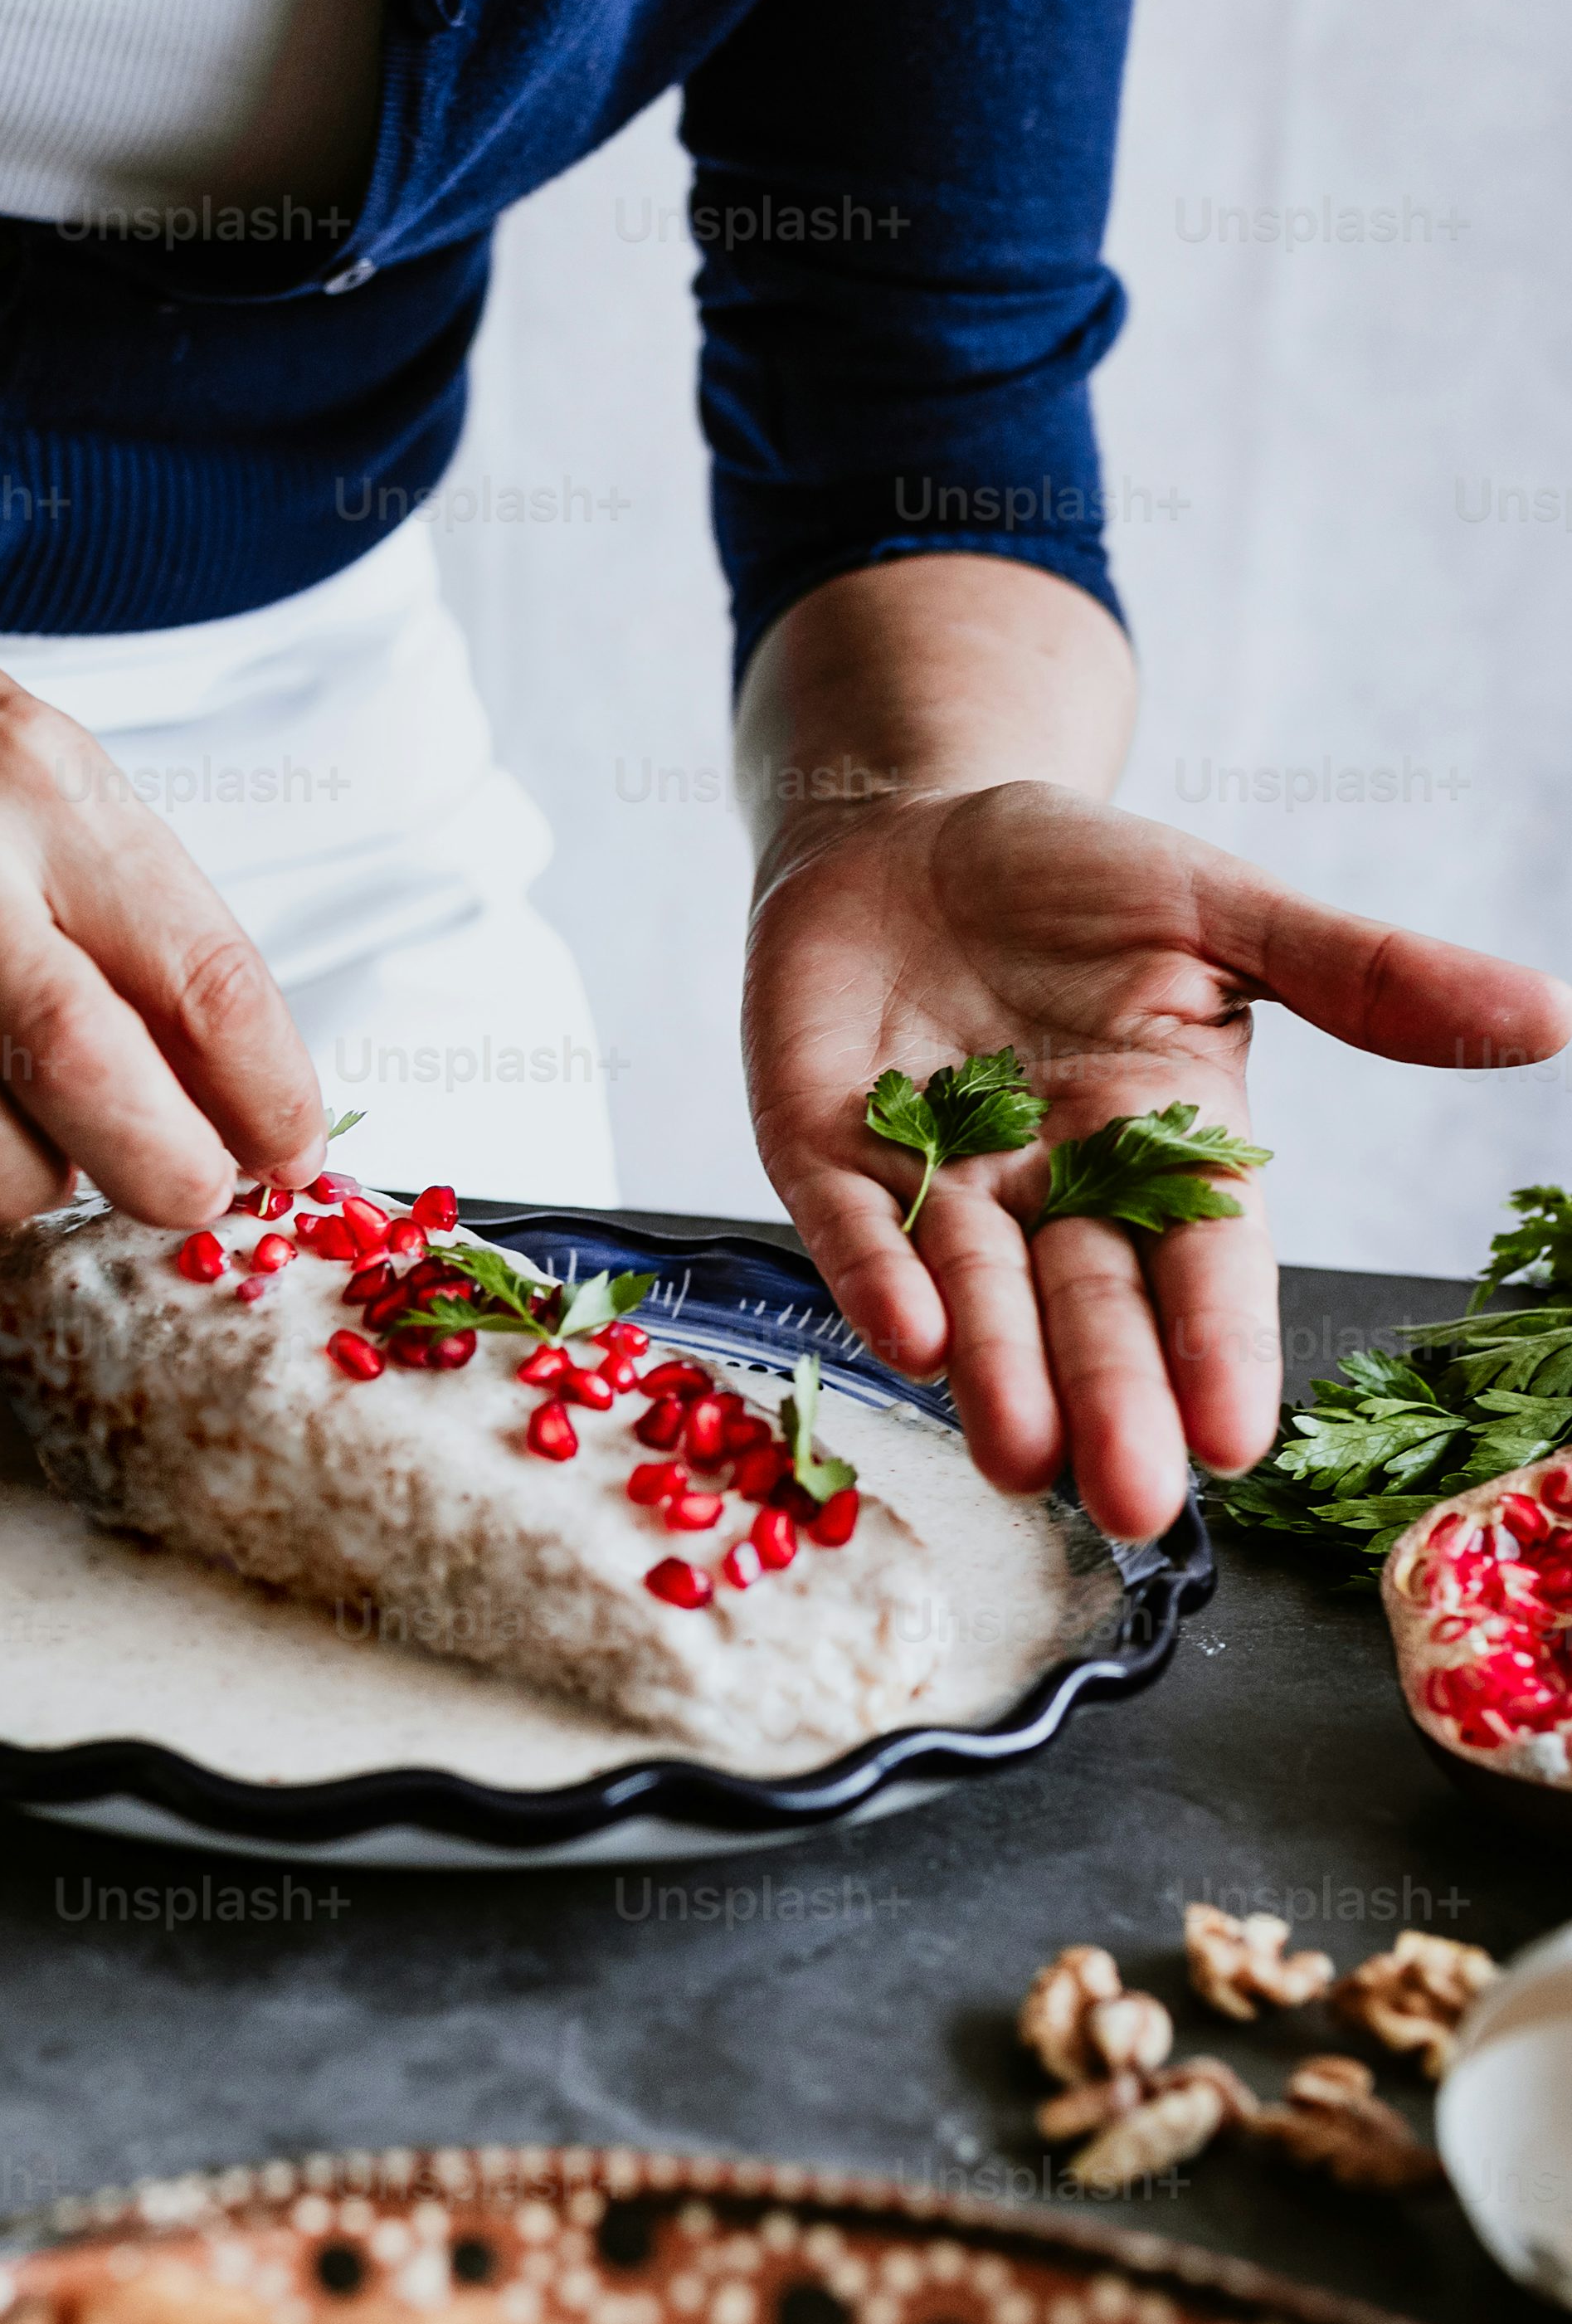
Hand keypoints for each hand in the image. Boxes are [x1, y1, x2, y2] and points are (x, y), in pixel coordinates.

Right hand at [0, 501, 324, 1224]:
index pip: (193, 965)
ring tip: (43, 1166)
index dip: (263, 1089)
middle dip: (157, 1166)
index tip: (288, 1153)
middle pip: (69, 1057)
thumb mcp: (36, 765)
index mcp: (32, 781)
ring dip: (17, 1180)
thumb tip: (224, 1085)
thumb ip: (125, 913)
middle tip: (184, 1198)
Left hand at [744, 779, 1571, 1540]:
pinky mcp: (823, 1150)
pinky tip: (909, 1336)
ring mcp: (936, 1177)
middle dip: (1110, 1402)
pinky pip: (851, 1226)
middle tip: (1131, 1499)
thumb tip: (1547, 1016)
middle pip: (1088, 1311)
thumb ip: (1363, 975)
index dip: (1220, 1348)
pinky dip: (876, 1276)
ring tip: (1023, 1456)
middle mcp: (1053, 1186)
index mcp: (1167, 1145)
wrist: (906, 824)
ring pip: (974, 1295)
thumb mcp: (1221, 911)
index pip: (1205, 1266)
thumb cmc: (1073, 877)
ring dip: (996, 1376)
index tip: (1236, 1438)